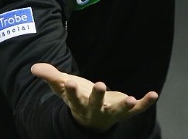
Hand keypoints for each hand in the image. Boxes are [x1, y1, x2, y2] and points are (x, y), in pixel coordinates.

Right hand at [30, 63, 157, 131]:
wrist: (90, 119)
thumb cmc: (76, 98)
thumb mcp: (62, 87)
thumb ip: (50, 76)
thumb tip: (34, 68)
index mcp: (78, 104)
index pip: (73, 98)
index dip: (71, 91)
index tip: (69, 82)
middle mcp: (94, 111)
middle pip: (95, 105)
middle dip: (97, 96)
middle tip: (100, 84)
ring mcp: (111, 113)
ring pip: (117, 111)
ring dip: (125, 106)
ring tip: (131, 99)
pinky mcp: (124, 111)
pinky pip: (137, 110)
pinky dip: (145, 103)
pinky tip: (153, 94)